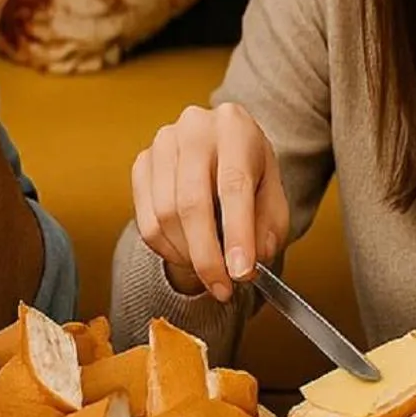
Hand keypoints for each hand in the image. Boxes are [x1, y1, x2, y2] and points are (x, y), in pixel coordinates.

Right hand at [131, 103, 289, 302]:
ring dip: (188, 256)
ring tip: (210, 270)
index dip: (237, 233)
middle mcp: (193, 129)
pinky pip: (147, 222)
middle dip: (207, 256)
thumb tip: (252, 259)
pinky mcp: (141, 164)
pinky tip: (188, 253)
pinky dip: (168, 250)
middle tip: (222, 288)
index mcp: (234, 128)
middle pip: (191, 204)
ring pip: (165, 217)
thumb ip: (270, 227)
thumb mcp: (273, 193)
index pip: (233, 185)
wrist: (220, 145)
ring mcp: (161, 145)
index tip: (241, 272)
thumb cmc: (248, 170)